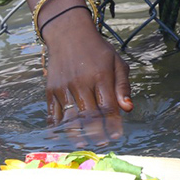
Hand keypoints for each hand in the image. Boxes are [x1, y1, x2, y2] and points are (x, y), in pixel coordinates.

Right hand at [42, 11, 131, 145]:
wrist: (69, 34)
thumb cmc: (98, 50)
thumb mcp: (117, 62)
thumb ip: (123, 86)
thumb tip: (128, 108)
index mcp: (101, 76)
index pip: (108, 106)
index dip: (113, 123)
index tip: (117, 135)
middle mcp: (81, 83)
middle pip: (89, 115)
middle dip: (96, 133)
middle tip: (102, 145)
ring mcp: (64, 87)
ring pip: (70, 117)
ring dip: (77, 134)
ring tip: (84, 145)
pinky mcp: (50, 90)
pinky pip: (52, 113)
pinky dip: (56, 127)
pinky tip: (61, 137)